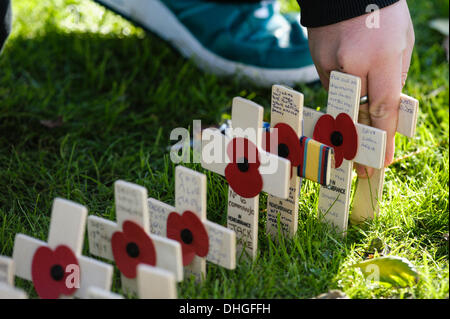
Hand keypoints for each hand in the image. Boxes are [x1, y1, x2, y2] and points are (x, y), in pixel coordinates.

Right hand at [307, 0, 414, 176]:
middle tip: (359, 166)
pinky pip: (331, 86)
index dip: (382, 138)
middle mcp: (352, 63)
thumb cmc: (384, 14)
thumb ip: (395, 78)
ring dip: (349, 115)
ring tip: (351, 129)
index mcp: (381, 57)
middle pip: (354, 114)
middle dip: (358, 142)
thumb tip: (384, 110)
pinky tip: (347, 83)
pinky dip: (341, 91)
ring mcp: (330, 63)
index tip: (381, 161)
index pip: (382, 107)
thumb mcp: (402, 43)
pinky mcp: (316, 62)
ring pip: (341, 102)